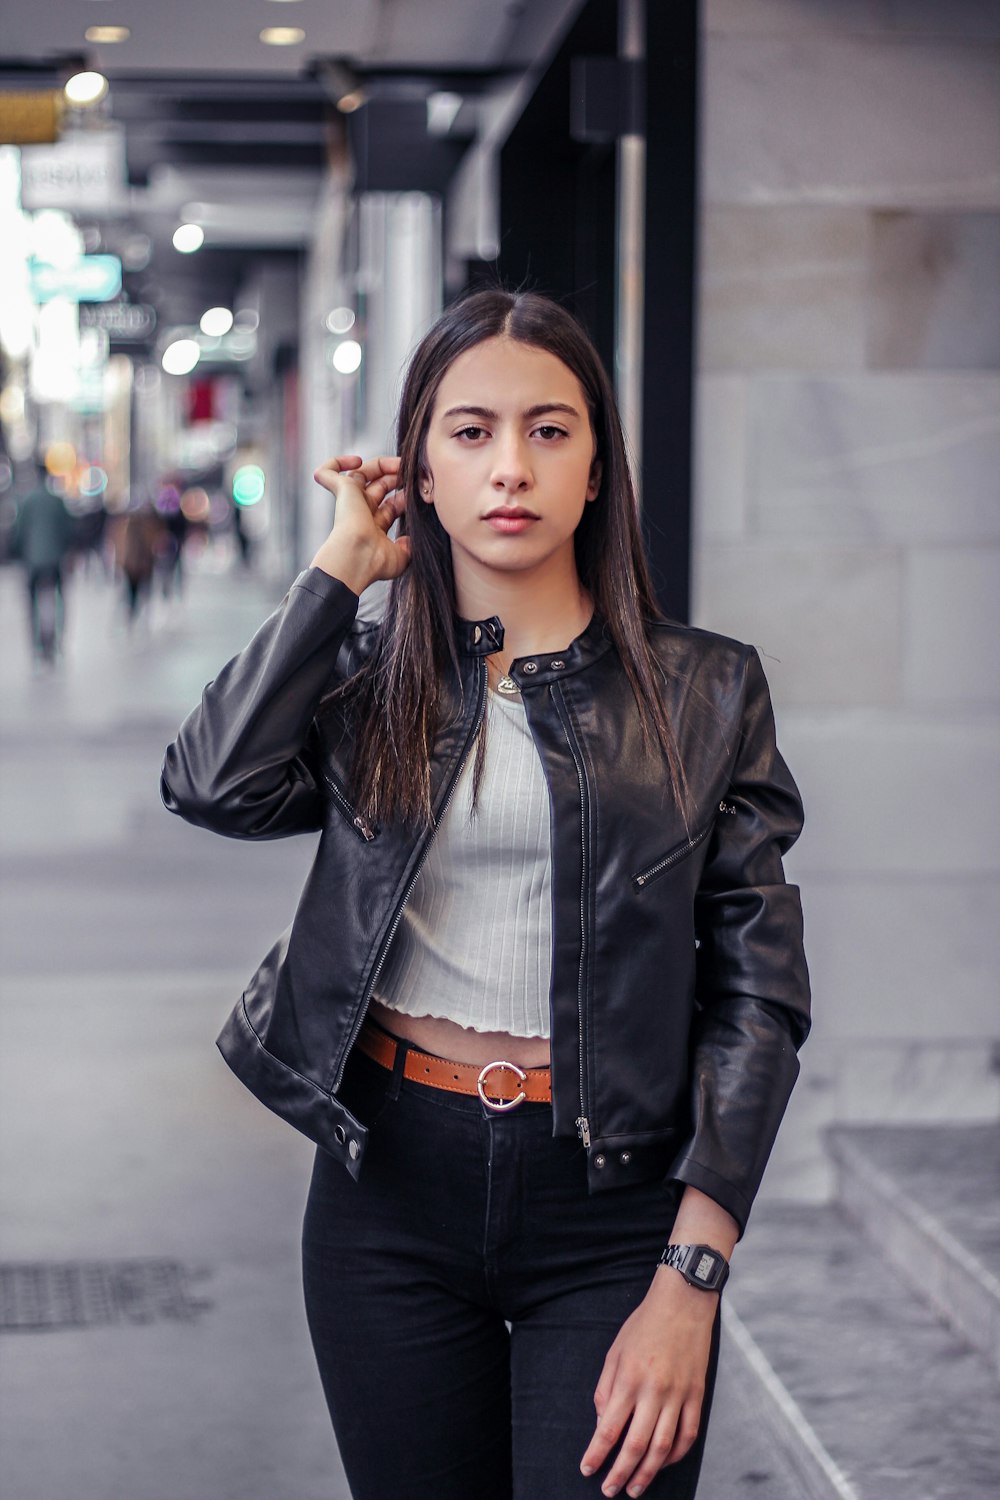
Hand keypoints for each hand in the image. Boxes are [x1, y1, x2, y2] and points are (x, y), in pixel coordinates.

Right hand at [311, 455, 410, 593]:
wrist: (358, 557)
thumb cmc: (375, 561)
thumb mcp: (400, 556)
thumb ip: (407, 547)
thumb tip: (409, 541)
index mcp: (373, 527)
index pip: (390, 506)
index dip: (405, 497)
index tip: (421, 493)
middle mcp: (361, 512)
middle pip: (379, 486)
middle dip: (397, 477)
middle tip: (414, 474)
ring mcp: (350, 501)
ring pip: (360, 473)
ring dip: (381, 464)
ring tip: (400, 464)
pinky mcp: (341, 490)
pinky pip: (327, 472)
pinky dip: (337, 462)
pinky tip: (356, 461)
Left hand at [580, 1270, 716, 1497]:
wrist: (683, 1303)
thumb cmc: (644, 1325)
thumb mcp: (615, 1351)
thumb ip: (606, 1389)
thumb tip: (604, 1425)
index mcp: (629, 1378)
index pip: (609, 1428)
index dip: (597, 1454)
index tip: (587, 1469)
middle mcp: (654, 1390)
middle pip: (636, 1445)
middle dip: (620, 1473)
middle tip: (609, 1490)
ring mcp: (679, 1395)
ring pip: (663, 1447)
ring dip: (647, 1473)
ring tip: (634, 1489)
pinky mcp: (697, 1396)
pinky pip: (688, 1435)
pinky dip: (674, 1456)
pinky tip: (661, 1463)